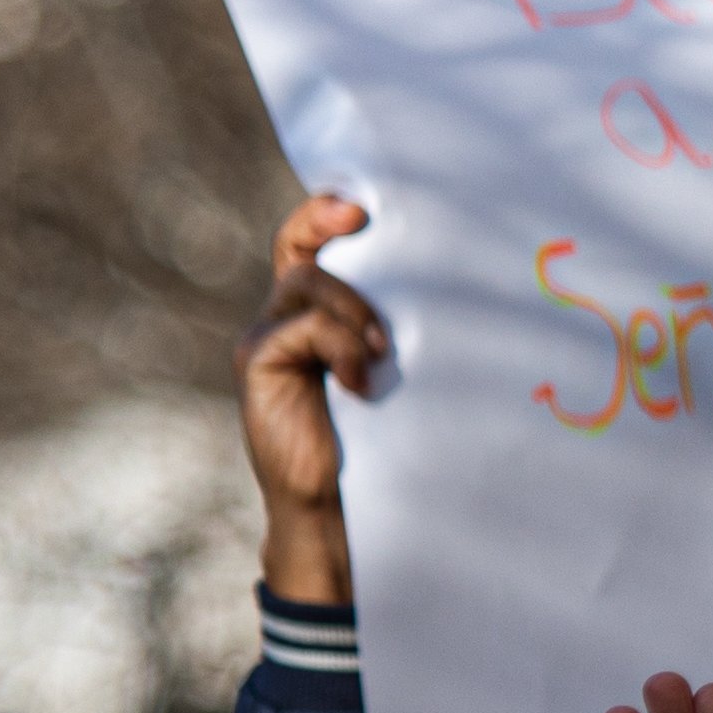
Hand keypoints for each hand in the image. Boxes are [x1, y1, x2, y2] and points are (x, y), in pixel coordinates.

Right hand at [243, 190, 384, 604]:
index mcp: (310, 317)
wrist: (337, 506)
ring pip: (307, 284)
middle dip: (333, 234)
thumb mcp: (389, 372)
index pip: (303, 244)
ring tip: (381, 350)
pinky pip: (303, 329)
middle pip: (302, 255)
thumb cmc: (376, 440)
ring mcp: (264, 340)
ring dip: (354, 308)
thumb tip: (454, 280)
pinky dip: (342, 347)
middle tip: (368, 231)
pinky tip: (361, 384)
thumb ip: (390, 330)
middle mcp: (281, 320)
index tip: (360, 206)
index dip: (322, 215)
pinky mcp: (258, 364)